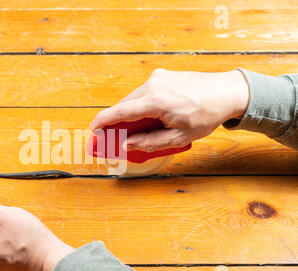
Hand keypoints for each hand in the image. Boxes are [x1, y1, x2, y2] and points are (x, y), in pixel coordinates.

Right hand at [90, 69, 248, 151]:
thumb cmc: (207, 115)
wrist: (227, 92)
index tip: (93, 128)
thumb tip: (128, 145)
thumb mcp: (179, 136)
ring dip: (131, 112)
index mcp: (157, 101)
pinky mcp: (163, 75)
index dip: (103, 121)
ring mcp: (158, 77)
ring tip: (136, 128)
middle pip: (125, 104)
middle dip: (117, 120)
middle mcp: (154, 84)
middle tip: (113, 135)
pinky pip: (144, 92)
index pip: (121, 111)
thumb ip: (150, 142)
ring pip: (134, 98)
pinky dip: (141, 104)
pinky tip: (150, 115)